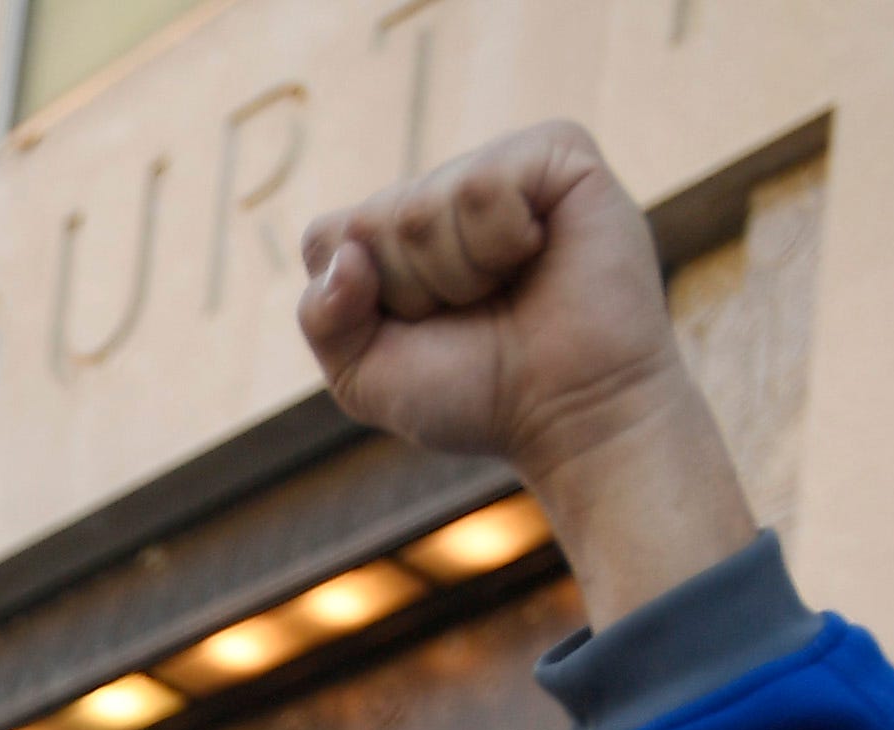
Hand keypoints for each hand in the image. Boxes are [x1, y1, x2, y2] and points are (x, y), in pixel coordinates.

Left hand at [295, 125, 746, 625]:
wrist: (571, 414)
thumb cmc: (476, 394)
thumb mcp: (366, 376)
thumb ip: (323, 318)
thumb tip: (347, 253)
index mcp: (397, 231)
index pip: (327, 238)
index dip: (362, 302)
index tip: (419, 330)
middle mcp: (444, 189)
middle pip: (371, 222)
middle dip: (413, 290)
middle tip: (475, 314)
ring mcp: (501, 165)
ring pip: (423, 206)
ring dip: (460, 272)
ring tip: (509, 288)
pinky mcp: (559, 151)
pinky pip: (485, 183)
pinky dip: (503, 239)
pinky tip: (540, 253)